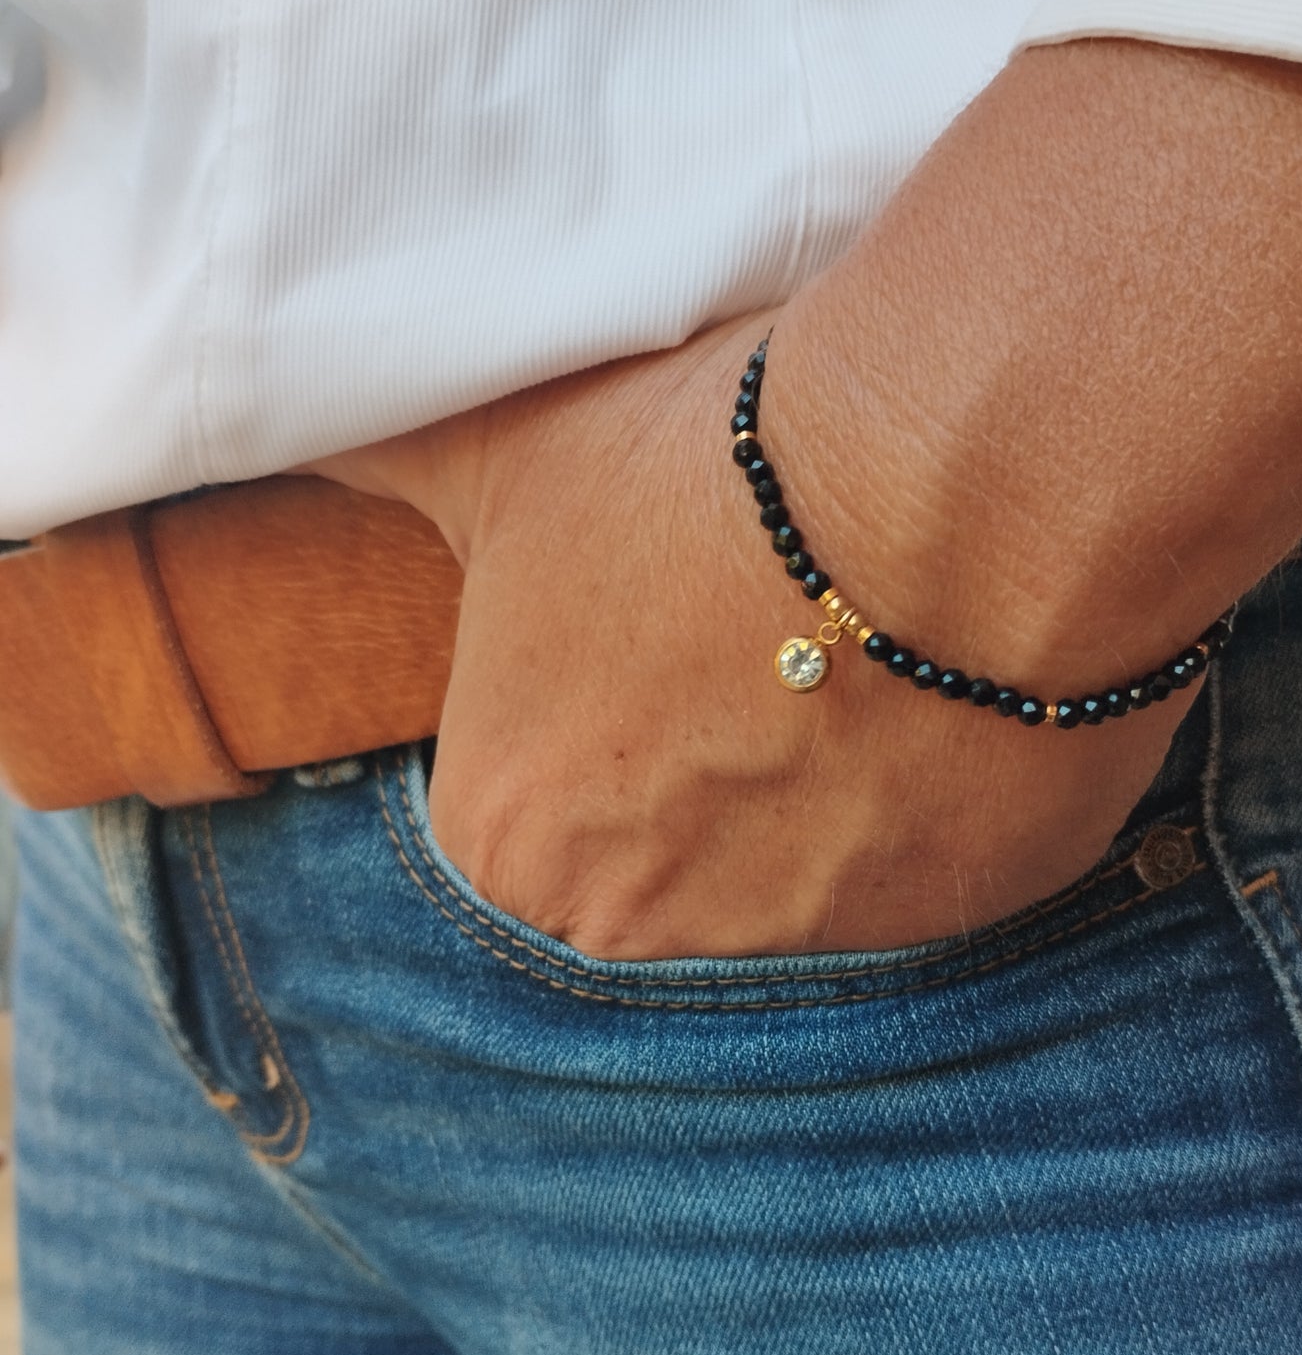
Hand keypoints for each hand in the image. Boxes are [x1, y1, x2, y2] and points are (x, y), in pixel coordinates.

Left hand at [298, 314, 1187, 959]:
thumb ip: (390, 465)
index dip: (607, 672)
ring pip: (801, 848)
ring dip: (827, 758)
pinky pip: (930, 851)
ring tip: (871, 625)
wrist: (955, 493)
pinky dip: (939, 776)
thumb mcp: (506, 452)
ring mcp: (805, 938)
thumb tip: (293, 416)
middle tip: (767, 606)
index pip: (533, 779)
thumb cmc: (703, 474)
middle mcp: (638, 924)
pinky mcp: (955, 916)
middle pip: (661, 829)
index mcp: (508, 839)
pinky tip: (955, 668)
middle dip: (709, 735)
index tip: (668, 592)